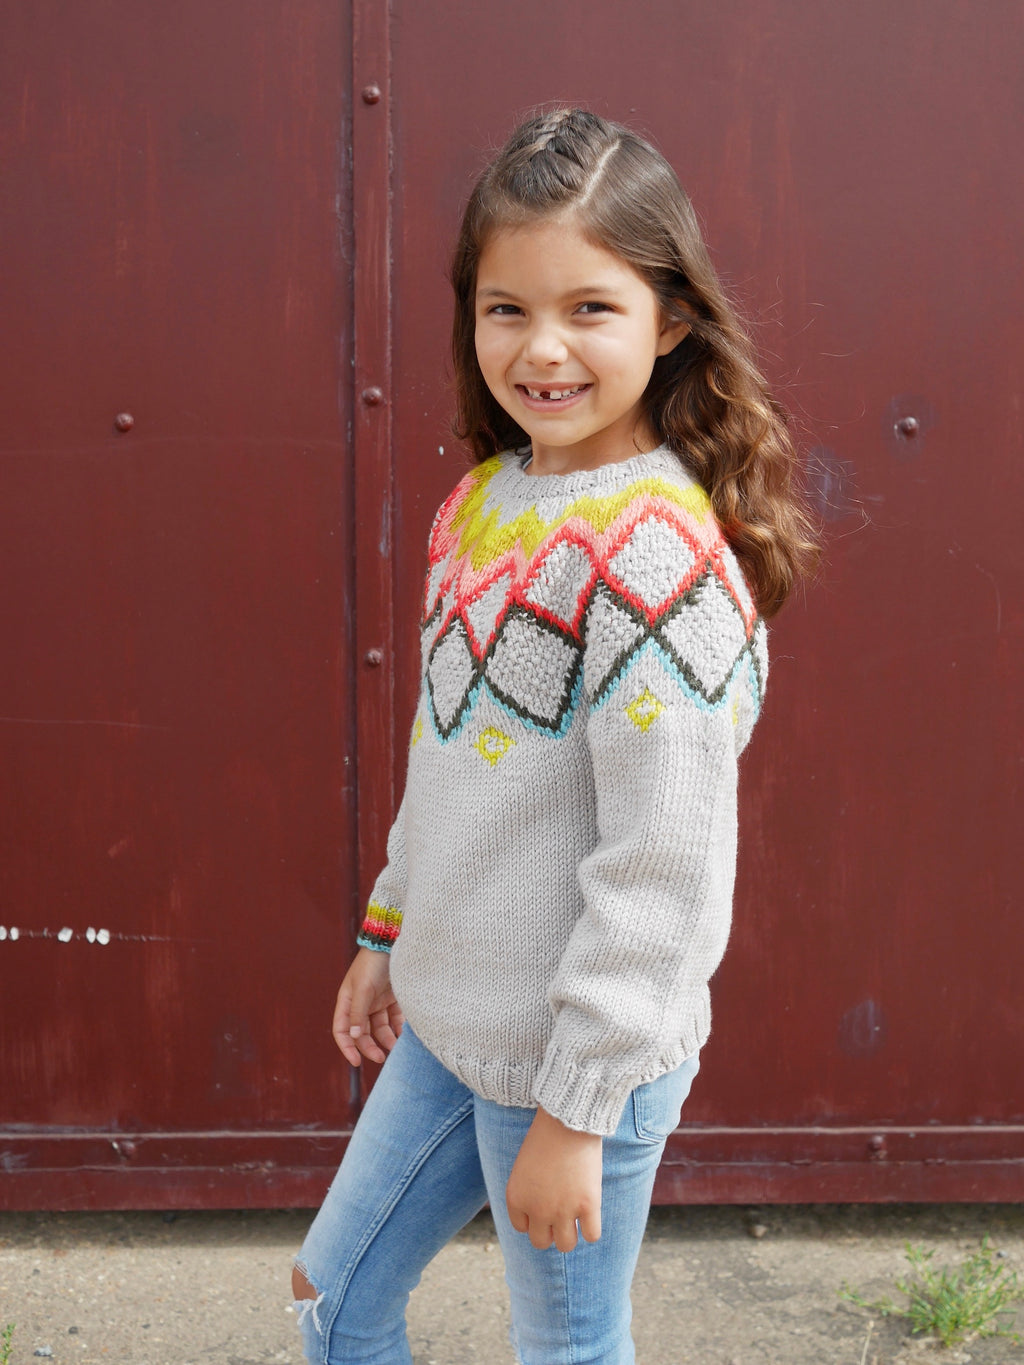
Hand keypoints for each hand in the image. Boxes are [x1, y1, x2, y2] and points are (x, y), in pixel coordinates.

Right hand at [331, 947, 403, 1065]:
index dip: (347, 1047)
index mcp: (347, 1001)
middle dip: (370, 1047)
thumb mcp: (364, 988)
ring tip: (397, 1048)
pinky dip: (398, 1029)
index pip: (342, 1030)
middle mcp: (361, 1004)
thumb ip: (358, 1012)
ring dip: (386, 1040)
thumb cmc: (373, 963)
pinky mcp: (393, 999)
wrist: (393, 942)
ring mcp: (377, 1001)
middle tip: (381, 1058)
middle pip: (362, 1033)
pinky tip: (405, 1036)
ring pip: (380, 1028)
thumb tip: (353, 1036)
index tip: (356, 1062)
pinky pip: (394, 1019)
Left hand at [506, 1107, 602, 1251]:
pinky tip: (591, 1213)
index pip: (522, 1228)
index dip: (534, 1217)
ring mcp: (562, 1210)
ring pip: (565, 1245)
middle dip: (550, 1229)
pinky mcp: (588, 1206)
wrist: (567, 1119)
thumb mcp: (524, 1166)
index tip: (544, 1204)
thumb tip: (541, 1215)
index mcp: (516, 1198)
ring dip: (570, 1233)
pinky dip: (591, 1229)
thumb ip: (528, 1191)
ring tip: (575, 1216)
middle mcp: (537, 1209)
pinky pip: (592, 1236)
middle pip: (541, 1242)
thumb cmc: (545, 1135)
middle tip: (560, 1212)